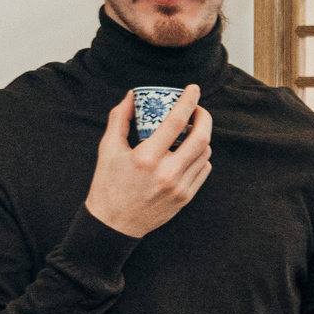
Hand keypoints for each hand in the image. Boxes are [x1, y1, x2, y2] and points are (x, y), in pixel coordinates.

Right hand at [86, 87, 212, 237]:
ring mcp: (179, 187)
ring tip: (191, 130)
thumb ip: (119, 118)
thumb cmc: (108, 184)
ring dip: (202, 137)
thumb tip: (132, 95)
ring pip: (205, 154)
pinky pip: (203, 170)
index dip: (189, 101)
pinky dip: (201, 156)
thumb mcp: (107, 149)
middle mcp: (167, 173)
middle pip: (201, 137)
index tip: (193, 89)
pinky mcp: (186, 197)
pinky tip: (190, 151)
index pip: (176, 122)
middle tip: (198, 110)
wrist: (113, 224)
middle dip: (204, 117)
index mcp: (146, 158)